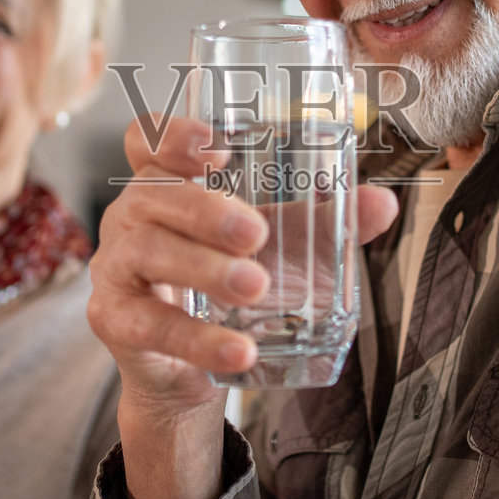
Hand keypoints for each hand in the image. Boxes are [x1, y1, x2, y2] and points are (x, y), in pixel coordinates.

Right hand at [87, 115, 395, 498]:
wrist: (191, 364)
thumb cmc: (224, 279)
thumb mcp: (276, 243)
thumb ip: (324, 220)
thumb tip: (383, 206)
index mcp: (166, 182)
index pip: (148, 139)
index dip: (172, 134)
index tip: (215, 145)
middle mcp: (132, 215)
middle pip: (153, 193)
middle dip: (204, 210)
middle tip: (255, 233)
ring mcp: (116, 266)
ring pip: (148, 253)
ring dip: (203, 268)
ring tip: (255, 286)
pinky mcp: (115, 319)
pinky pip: (151, 324)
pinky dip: (198, 339)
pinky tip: (239, 351)